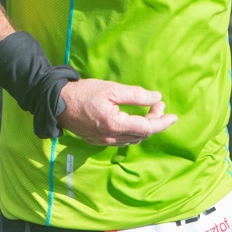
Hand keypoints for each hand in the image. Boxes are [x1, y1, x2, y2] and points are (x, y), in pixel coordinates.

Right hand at [57, 79, 176, 145]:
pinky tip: (134, 120)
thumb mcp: (111, 88)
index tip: (174, 116)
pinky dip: (133, 131)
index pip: (147, 127)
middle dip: (155, 121)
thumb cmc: (83, 92)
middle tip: (159, 106)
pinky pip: (123, 140)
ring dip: (145, 127)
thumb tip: (156, 98)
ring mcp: (104, 142)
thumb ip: (136, 95)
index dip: (163, 122)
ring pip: (134, 139)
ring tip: (149, 111)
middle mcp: (111, 138)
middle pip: (142, 134)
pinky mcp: (99, 141)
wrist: (57, 102)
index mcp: (115, 124)